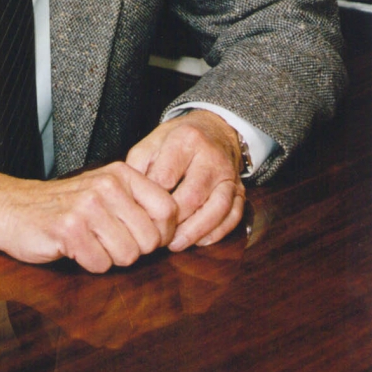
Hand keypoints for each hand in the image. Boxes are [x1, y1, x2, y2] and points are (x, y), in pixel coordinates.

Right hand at [0, 162, 177, 272]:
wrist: (11, 208)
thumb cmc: (63, 205)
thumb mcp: (104, 192)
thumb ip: (137, 204)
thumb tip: (172, 233)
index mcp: (121, 174)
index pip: (168, 210)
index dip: (162, 234)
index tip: (140, 237)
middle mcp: (107, 185)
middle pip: (151, 240)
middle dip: (133, 250)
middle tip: (107, 241)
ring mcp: (88, 206)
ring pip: (128, 256)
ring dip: (109, 258)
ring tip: (89, 242)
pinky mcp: (69, 229)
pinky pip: (100, 264)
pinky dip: (88, 264)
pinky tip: (72, 248)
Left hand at [125, 110, 245, 251]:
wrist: (215, 128)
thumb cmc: (178, 139)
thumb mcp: (153, 141)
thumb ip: (139, 164)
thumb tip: (130, 194)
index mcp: (186, 140)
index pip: (166, 176)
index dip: (151, 198)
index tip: (140, 212)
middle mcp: (211, 157)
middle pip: (192, 196)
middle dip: (173, 220)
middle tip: (155, 234)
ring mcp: (229, 175)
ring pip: (217, 209)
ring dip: (194, 231)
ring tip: (174, 243)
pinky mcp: (241, 190)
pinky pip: (233, 217)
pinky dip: (216, 233)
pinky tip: (198, 240)